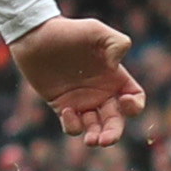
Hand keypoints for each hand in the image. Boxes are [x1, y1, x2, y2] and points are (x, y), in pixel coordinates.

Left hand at [10, 16, 141, 146]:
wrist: (35, 36)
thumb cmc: (68, 31)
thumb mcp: (95, 30)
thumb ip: (116, 42)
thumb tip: (116, 65)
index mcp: (115, 77)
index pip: (135, 99)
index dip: (135, 106)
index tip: (124, 101)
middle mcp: (101, 93)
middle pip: (115, 121)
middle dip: (113, 133)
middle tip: (105, 140)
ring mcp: (82, 101)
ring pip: (95, 129)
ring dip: (96, 137)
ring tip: (91, 140)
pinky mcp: (62, 106)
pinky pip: (72, 125)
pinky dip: (73, 125)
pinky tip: (67, 111)